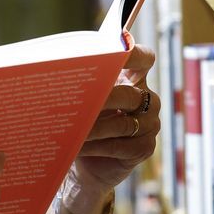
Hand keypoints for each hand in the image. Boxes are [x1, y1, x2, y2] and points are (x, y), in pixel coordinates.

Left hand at [64, 45, 159, 213]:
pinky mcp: (145, 148)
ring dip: (93, 128)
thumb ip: (85, 83)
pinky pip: (120, 146)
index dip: (134, 54)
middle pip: (131, 94)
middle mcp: (147, 99)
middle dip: (104, 99)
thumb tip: (64, 69)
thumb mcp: (84, 99)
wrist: (86, 162)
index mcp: (134, 79)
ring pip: (122, 124)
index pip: (144, 59)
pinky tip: (77, 147)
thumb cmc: (83, 123)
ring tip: (70, 131)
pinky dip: (96, 147)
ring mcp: (149, 124)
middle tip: (82, 102)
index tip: (118, 51)